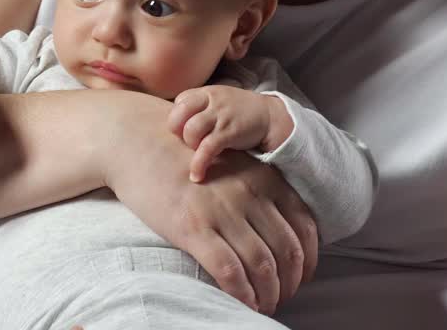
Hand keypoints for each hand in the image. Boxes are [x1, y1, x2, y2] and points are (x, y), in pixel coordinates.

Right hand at [103, 94, 317, 315]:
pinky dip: (242, 293)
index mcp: (264, 178)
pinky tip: (243, 302)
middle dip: (289, 283)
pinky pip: (229, 270)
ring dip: (268, 294)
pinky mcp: (193, 227)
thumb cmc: (184, 156)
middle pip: (286, 251)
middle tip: (280, 297)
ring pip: (262, 265)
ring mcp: (221, 211)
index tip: (301, 277)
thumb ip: (257, 190)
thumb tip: (277, 230)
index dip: (308, 260)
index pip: (304, 227)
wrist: (139, 141)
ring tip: (263, 305)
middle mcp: (249, 194)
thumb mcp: (232, 164)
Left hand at [166, 85, 286, 182]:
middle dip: (178, 132)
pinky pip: (206, 149)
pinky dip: (198, 164)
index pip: (179, 102)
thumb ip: (199, 107)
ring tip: (198, 152)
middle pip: (179, 115)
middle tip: (189, 141)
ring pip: (191, 131)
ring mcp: (220, 116)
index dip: (178, 119)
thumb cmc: (238, 111)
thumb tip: (176, 126)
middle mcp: (211, 102)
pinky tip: (196, 175)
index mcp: (205, 93)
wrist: (269, 116)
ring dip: (190, 146)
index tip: (185, 130)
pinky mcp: (229, 133)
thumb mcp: (218, 101)